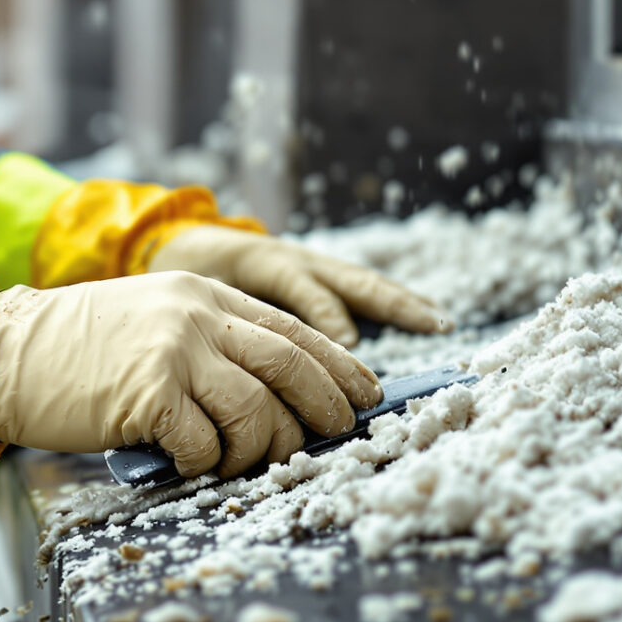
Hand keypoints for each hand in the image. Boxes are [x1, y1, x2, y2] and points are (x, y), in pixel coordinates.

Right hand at [0, 272, 383, 479]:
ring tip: (237, 463)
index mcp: (204, 294)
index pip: (293, 329)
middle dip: (324, 410)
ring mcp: (173, 352)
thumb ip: (213, 344)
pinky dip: (207, 464)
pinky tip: (190, 464)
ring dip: (260, 451)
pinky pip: (205, 444)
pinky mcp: (147, 394)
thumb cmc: (79, 353)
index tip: (365, 396)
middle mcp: (196, 315)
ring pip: (256, 412)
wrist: (5, 355)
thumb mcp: (155, 321)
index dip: (339, 367)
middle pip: (291, 366)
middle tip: (335, 439)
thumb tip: (280, 398)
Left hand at [147, 225, 450, 347]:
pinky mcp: (318, 274)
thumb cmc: (188, 283)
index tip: (349, 343)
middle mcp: (297, 260)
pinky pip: (361, 288)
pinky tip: (424, 318)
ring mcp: (312, 264)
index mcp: (264, 263)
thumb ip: (220, 328)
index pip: (302, 287)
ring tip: (439, 321)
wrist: (182, 244)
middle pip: (349, 279)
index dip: (326, 314)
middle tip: (429, 324)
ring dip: (402, 301)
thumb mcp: (198, 298)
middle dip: (391, 302)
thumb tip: (243, 376)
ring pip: (362, 282)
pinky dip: (394, 302)